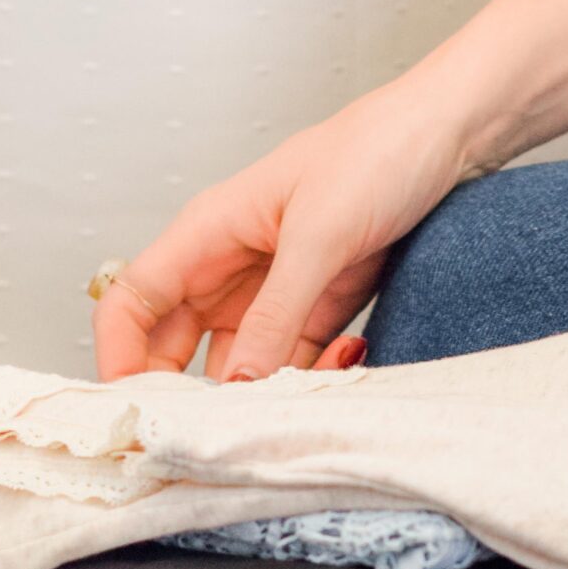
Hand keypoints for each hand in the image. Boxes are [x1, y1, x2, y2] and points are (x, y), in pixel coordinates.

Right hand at [92, 80, 481, 381]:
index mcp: (207, 232)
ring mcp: (272, 292)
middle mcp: (228, 267)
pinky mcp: (317, 309)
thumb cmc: (377, 151)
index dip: (119, 357)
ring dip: (264, 391)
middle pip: (175, 347)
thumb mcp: (320, 234)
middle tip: (221, 433)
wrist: (448, 136)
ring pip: (239, 366)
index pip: (130, 301)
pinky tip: (346, 359)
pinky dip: (311, 377)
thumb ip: (276, 312)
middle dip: (191, 393)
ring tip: (303, 395)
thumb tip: (237, 383)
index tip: (136, 410)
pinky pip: (292, 363)